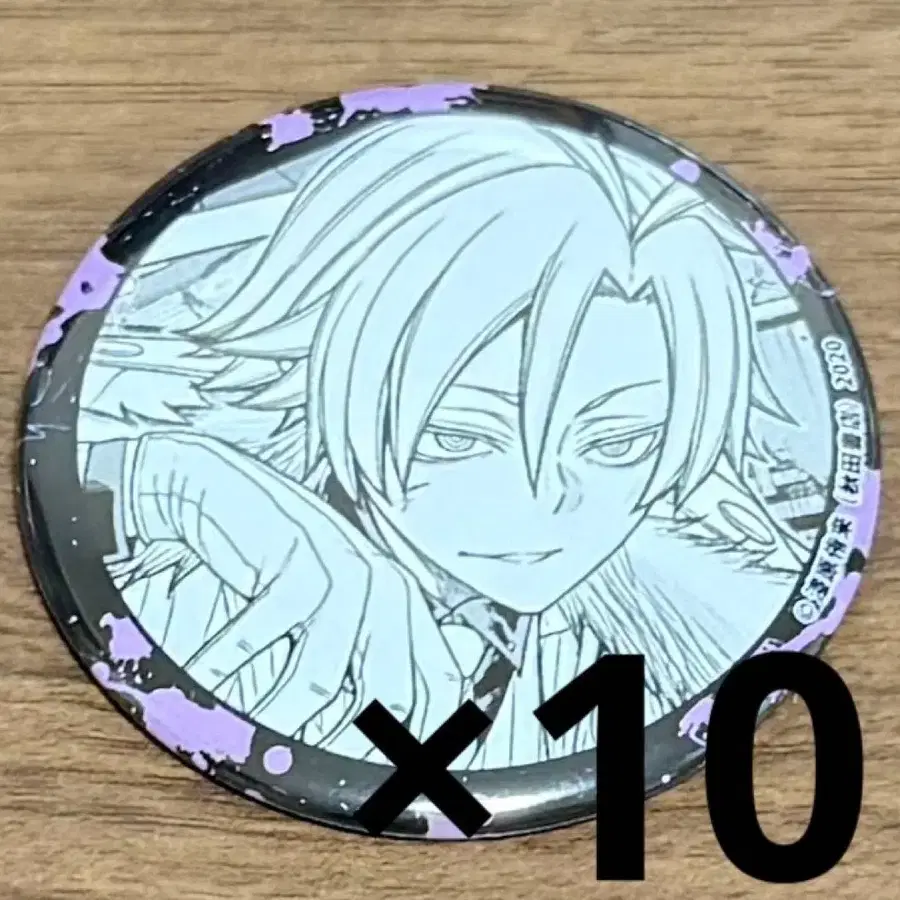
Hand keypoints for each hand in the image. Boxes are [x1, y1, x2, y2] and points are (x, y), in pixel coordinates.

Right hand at [125, 431, 462, 743]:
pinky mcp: (298, 553)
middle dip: (345, 742)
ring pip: (320, 678)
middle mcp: (388, 587)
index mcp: (403, 602)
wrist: (217, 481)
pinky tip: (210, 670)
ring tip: (237, 733)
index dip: (433, 737)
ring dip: (272, 716)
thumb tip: (381, 736)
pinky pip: (268, 634)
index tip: (401, 780)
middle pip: (391, 694)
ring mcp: (346, 569)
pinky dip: (232, 662)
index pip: (441, 683)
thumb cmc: (273, 556)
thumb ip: (357, 657)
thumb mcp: (326, 605)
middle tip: (296, 765)